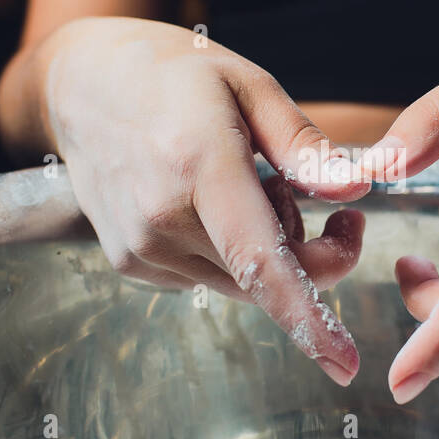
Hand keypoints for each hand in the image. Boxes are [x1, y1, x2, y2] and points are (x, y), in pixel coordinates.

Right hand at [44, 17, 369, 384]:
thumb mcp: (250, 85)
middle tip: (341, 213)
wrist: (83, 83)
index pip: (261, 260)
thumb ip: (305, 144)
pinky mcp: (130, 263)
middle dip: (318, 256)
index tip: (344, 363)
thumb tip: (356, 189)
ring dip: (269, 250)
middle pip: (267, 277)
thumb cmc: (176, 75)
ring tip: (250, 184)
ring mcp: (141, 247)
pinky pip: (208, 278)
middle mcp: (164, 219)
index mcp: (200, 166)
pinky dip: (231, 252)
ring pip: (240, 282)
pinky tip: (213, 201)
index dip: (308, 317)